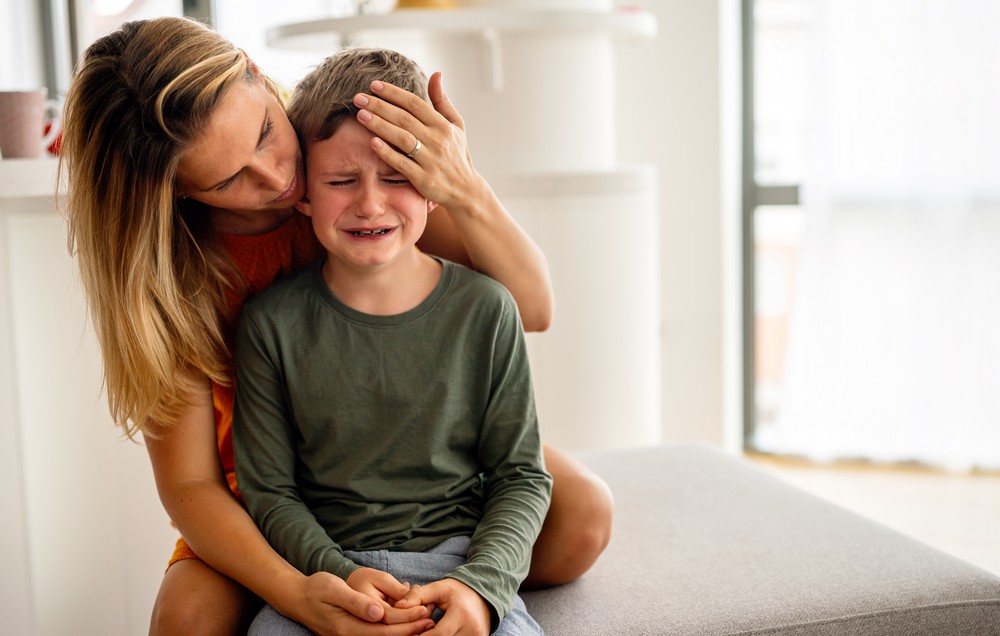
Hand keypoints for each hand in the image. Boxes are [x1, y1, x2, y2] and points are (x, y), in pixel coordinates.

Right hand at [287, 571, 433, 635]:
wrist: (298, 597)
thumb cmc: (317, 589)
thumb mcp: (334, 589)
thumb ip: (356, 602)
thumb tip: (378, 612)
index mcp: (347, 627)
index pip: (384, 630)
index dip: (406, 624)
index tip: (425, 613)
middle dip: (411, 630)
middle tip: (432, 619)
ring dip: (405, 630)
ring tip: (425, 619)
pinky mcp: (353, 633)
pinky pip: (377, 633)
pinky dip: (394, 628)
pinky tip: (408, 619)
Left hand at [353, 73, 487, 212]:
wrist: (465, 189)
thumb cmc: (457, 154)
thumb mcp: (456, 125)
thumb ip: (443, 101)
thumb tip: (436, 74)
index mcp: (443, 125)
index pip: (415, 104)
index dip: (394, 93)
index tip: (374, 85)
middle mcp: (437, 140)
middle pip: (404, 119)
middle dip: (380, 106)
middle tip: (358, 98)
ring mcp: (430, 160)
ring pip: (402, 138)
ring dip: (380, 125)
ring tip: (360, 115)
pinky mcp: (423, 179)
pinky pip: (402, 164)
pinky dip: (387, 153)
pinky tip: (372, 142)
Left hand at [395, 579, 490, 635]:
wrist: (483, 597)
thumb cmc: (457, 592)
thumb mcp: (438, 588)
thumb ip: (418, 595)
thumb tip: (398, 606)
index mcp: (462, 614)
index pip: (440, 634)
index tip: (409, 634)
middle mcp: (472, 629)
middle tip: (412, 634)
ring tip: (422, 633)